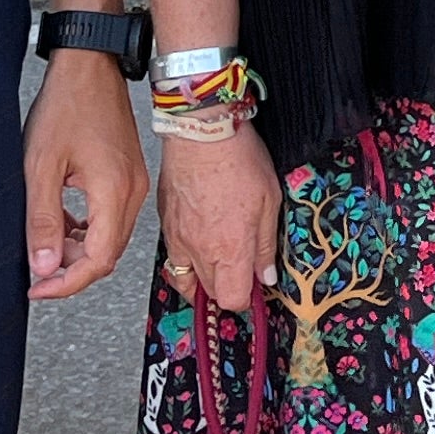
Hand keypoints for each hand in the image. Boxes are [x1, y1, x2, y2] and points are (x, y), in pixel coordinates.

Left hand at [24, 54, 148, 299]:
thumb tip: (44, 266)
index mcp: (113, 193)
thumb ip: (43, 220)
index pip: (97, 261)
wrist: (90, 65)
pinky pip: (112, 219)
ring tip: (46, 244)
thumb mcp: (41, 167)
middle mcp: (132, 192)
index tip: (38, 288)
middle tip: (37, 270)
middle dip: (71, 270)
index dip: (66, 284)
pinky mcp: (129, 176)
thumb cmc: (67, 105)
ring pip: (110, 239)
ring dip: (79, 251)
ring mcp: (134, 183)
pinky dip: (88, 231)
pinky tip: (64, 223)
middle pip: (107, 255)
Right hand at [155, 125, 284, 316]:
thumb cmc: (237, 160)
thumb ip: (265, 245)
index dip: (246, 298)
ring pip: (186, 280)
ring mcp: (178, 240)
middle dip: (227, 288)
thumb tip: (266, 275)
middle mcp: (200, 251)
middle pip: (210, 294)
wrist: (201, 134)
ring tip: (218, 265)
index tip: (255, 287)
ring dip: (203, 280)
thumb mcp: (269, 202)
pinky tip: (199, 244)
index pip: (232, 299)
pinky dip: (185, 260)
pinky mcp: (165, 225)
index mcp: (230, 250)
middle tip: (241, 271)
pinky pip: (173, 257)